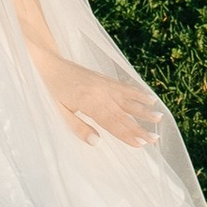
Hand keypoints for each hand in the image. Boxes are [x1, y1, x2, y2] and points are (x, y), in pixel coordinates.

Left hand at [33, 50, 162, 148]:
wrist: (46, 62)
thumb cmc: (49, 90)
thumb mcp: (58, 112)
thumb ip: (78, 128)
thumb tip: (97, 142)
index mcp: (90, 103)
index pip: (113, 123)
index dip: (128, 135)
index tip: (141, 145)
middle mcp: (101, 93)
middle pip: (124, 114)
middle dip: (140, 127)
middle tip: (155, 139)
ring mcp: (104, 84)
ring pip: (128, 100)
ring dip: (144, 110)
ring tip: (159, 118)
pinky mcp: (104, 78)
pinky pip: (125, 87)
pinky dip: (137, 93)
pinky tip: (149, 97)